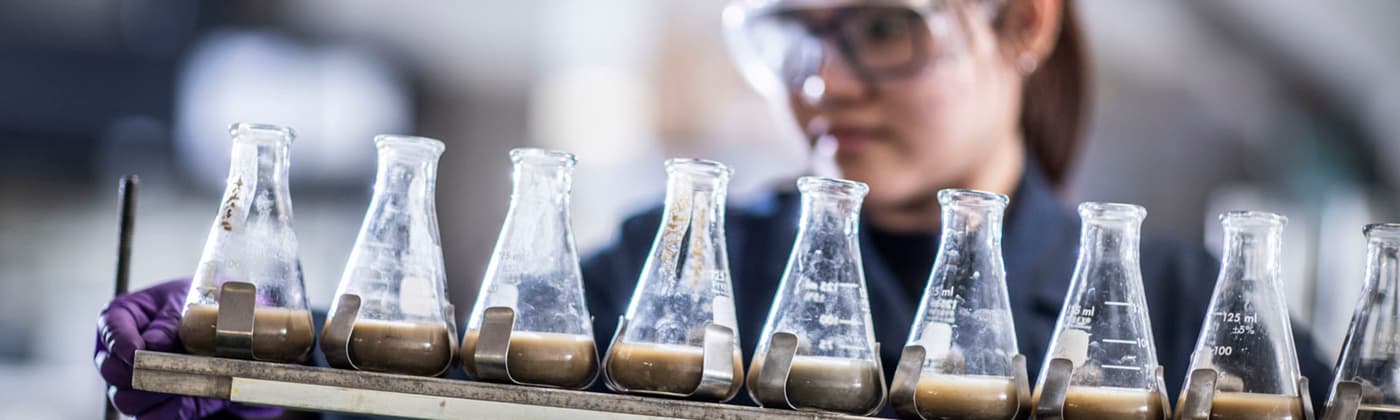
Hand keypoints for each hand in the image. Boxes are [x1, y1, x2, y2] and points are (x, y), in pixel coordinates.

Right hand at [94, 278, 282, 418]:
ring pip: (125, 399)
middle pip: (112, 371)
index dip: (119, 342)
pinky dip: (166, 413)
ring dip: (154, 393)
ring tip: (183, 380)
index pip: (109, 329)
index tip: (135, 351)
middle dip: (138, 372)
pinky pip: (150, 417)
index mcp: (124, 317)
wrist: (228, 325)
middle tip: (165, 365)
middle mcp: (122, 352)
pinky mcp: (156, 404)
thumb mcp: (188, 302)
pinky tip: (185, 401)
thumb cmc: (200, 305)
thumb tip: (152, 343)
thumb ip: (169, 322)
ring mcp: (135, 380)